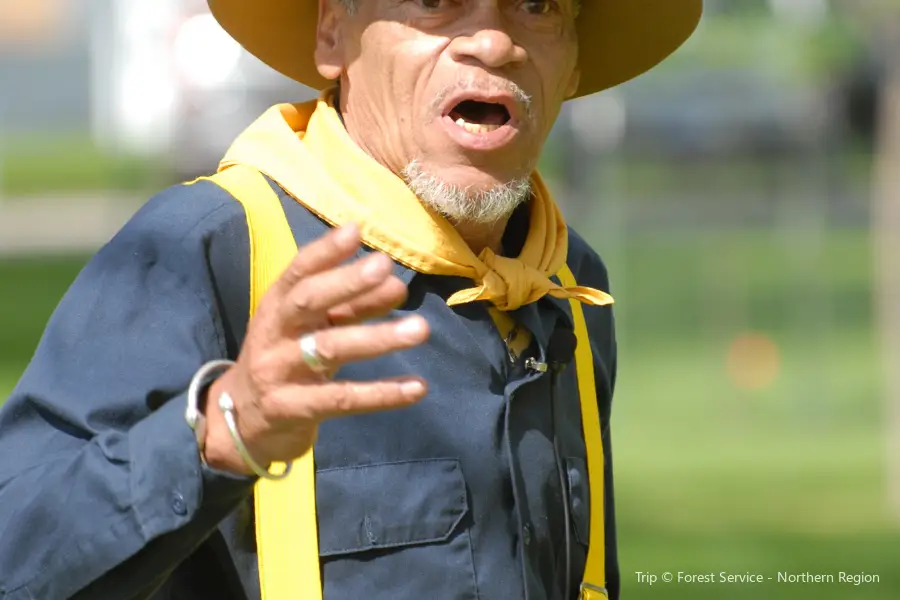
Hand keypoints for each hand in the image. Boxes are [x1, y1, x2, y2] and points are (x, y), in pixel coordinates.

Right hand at [202, 223, 429, 475]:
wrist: (243, 420)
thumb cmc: (287, 360)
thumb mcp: (315, 329)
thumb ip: (354, 306)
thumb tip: (396, 285)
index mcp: (277, 306)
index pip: (298, 272)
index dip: (325, 251)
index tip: (356, 231)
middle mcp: (273, 333)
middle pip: (307, 301)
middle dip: (346, 282)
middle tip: (385, 266)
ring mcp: (278, 372)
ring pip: (328, 349)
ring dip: (377, 337)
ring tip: (421, 327)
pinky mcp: (291, 409)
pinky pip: (341, 399)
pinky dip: (381, 394)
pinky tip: (417, 387)